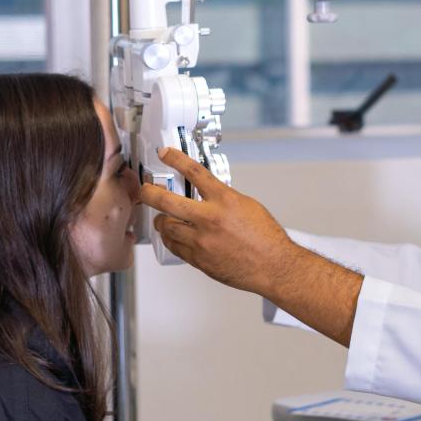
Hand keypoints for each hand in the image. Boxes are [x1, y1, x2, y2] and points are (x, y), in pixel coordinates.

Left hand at [140, 147, 290, 295]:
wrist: (274, 266)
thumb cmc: (266, 239)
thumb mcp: (248, 206)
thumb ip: (224, 198)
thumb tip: (209, 194)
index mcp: (225, 201)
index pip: (194, 172)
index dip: (175, 159)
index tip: (165, 153)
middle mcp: (210, 219)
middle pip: (166, 201)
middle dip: (149, 192)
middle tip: (146, 190)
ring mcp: (202, 240)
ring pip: (166, 226)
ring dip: (160, 220)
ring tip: (161, 218)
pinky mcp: (199, 259)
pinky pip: (175, 247)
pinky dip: (171, 239)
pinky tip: (173, 236)